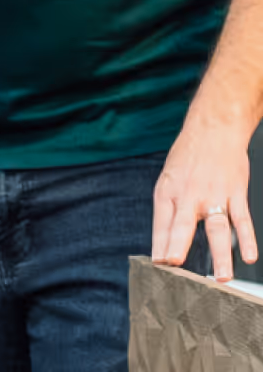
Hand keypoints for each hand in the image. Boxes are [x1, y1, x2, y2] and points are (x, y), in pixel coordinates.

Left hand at [153, 123, 258, 281]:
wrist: (213, 130)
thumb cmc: (188, 157)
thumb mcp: (167, 179)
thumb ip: (169, 210)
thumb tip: (165, 241)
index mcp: (168, 192)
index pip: (161, 224)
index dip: (159, 245)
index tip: (157, 265)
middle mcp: (189, 195)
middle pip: (182, 225)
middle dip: (177, 246)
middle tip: (174, 266)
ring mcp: (214, 195)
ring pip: (217, 228)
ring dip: (220, 254)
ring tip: (221, 277)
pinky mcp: (236, 193)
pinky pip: (242, 219)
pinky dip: (247, 239)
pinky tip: (249, 257)